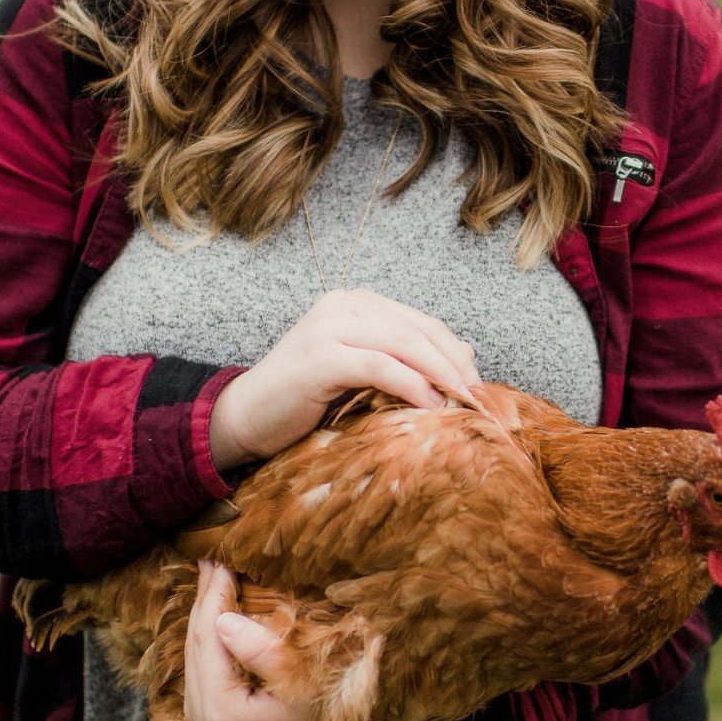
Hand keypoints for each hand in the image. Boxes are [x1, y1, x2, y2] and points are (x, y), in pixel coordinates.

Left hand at [184, 560, 435, 720]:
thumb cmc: (338, 711)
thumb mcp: (304, 676)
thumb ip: (261, 649)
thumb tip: (222, 619)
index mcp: (224, 715)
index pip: (208, 641)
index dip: (213, 596)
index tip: (217, 558)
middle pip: (196, 653)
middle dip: (204, 605)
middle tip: (208, 562)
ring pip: (195, 667)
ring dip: (204, 625)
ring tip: (211, 584)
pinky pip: (202, 683)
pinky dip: (210, 650)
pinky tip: (217, 623)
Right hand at [209, 288, 481, 468]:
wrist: (244, 416)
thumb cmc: (304, 399)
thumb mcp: (360, 373)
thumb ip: (402, 358)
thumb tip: (465, 352)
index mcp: (354, 303)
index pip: (420, 321)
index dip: (453, 351)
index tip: (478, 383)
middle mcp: (343, 305)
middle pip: (416, 329)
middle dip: (453, 363)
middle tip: (477, 395)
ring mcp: (329, 327)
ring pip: (403, 343)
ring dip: (440, 374)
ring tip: (462, 402)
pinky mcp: (321, 356)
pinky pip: (379, 366)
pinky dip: (412, 385)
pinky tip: (431, 406)